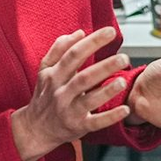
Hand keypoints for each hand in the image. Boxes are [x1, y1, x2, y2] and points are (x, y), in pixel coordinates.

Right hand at [9, 27, 131, 160]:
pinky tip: (125, 109)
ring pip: (89, 99)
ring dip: (107, 91)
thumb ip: (60, 48)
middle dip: (104, 66)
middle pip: (84, 77)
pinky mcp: (78, 127)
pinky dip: (111, 117)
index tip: (110, 32)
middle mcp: (61, 93)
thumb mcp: (45, 70)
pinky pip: (96, 123)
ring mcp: (69, 111)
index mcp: (54, 75)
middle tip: (124, 58)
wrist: (35, 129)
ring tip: (123, 81)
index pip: (74, 54)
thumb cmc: (44, 95)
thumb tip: (80, 32)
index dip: (92, 42)